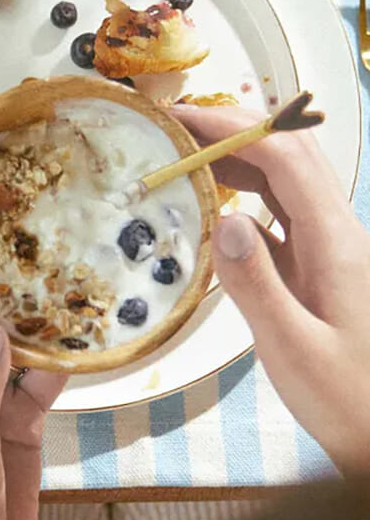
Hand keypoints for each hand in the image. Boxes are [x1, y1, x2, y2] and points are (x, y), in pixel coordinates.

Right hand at [178, 106, 369, 471]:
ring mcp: (332, 252)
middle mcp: (338, 236)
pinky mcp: (322, 273)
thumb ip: (256, 285)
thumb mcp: (292, 350)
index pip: (285, 159)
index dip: (232, 127)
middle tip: (174, 125)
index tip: (179, 118)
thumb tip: (224, 220)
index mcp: (335, 244)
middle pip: (290, 156)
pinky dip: (245, 199)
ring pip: (287, 184)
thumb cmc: (346, 401)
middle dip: (234, 129)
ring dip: (239, 160)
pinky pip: (283, 218)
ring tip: (183, 155)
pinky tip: (213, 210)